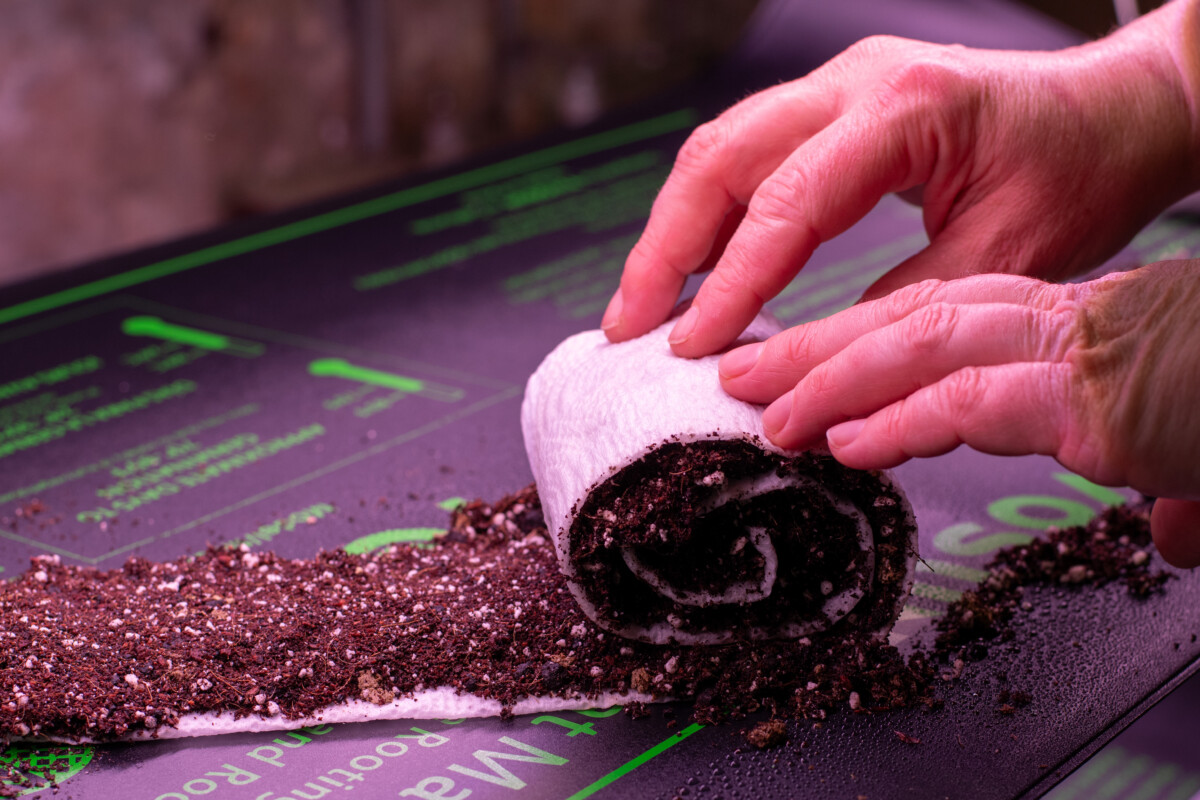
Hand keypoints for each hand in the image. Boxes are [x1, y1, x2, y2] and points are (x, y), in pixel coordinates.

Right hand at [602, 2, 1199, 356]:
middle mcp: (856, 82)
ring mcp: (837, 87)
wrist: (1111, 112)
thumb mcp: (1007, 257)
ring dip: (673, 230)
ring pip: (720, 148)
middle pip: (721, 154)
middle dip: (665, 247)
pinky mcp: (831, 108)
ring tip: (645, 307)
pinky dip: (710, 216)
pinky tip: (693, 271)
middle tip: (631, 327)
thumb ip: (904, 310)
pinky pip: (748, 155)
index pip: (786, 200)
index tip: (691, 348)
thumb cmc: (1079, 172)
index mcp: (906, 108)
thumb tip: (813, 368)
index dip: (731, 281)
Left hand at [716, 261, 1199, 566]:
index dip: (857, 345)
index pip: (938, 321)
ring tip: (768, 412)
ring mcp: (1078, 356)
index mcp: (1074, 329)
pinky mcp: (1097, 400)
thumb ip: (1166, 479)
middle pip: (909, 319)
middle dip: (815, 349)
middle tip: (742, 376)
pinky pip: (973, 399)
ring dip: (833, 378)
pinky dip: (901, 419)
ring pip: (923, 343)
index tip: (798, 375)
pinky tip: (845, 443)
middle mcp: (1064, 327)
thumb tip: (1174, 536)